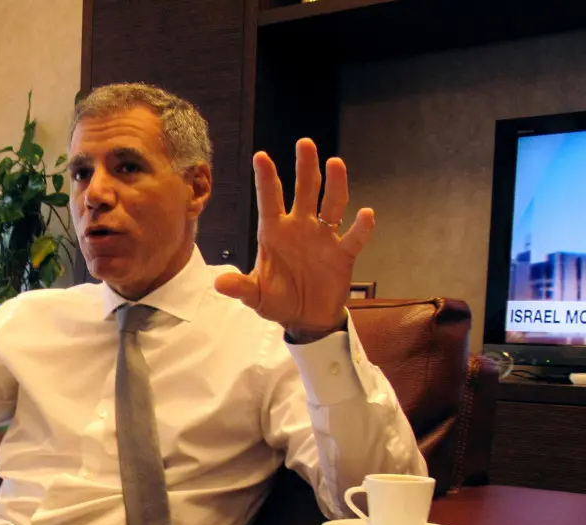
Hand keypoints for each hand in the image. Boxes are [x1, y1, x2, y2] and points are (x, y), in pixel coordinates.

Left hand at [214, 138, 374, 340]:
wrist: (305, 319)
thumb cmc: (278, 300)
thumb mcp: (255, 296)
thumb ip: (241, 287)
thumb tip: (219, 284)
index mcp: (274, 233)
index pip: (269, 200)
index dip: (266, 179)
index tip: (261, 156)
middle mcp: (299, 228)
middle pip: (304, 191)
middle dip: (305, 168)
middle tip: (305, 143)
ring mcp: (323, 238)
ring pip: (331, 204)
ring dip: (335, 184)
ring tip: (335, 163)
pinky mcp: (343, 253)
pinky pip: (354, 237)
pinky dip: (361, 227)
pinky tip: (366, 214)